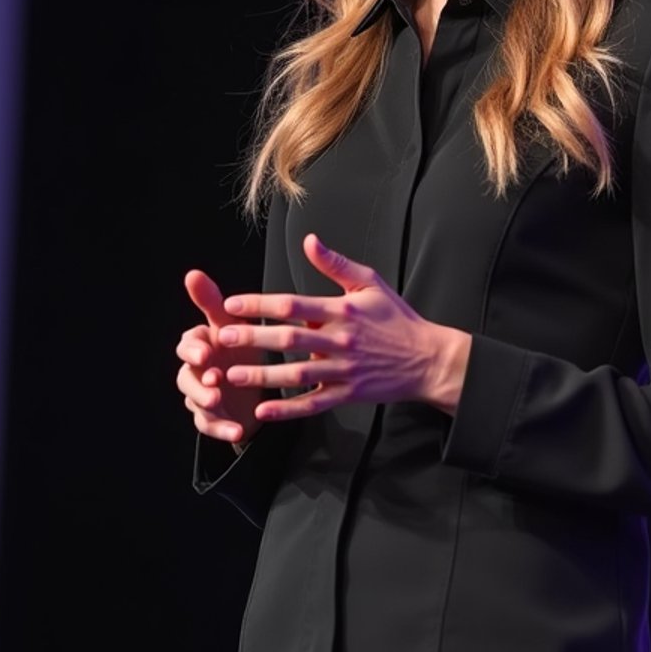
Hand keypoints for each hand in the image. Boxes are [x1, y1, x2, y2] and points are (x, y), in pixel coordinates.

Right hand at [176, 269, 269, 443]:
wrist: (257, 388)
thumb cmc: (242, 349)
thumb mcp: (233, 325)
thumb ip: (211, 301)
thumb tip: (192, 273)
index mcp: (201, 346)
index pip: (187, 344)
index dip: (193, 349)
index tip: (205, 352)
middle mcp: (197, 371)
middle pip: (186, 377)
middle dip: (197, 380)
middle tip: (212, 380)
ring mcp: (202, 395)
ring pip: (194, 402)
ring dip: (206, 404)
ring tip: (218, 403)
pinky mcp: (211, 418)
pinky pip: (210, 425)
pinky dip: (222, 428)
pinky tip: (237, 429)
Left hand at [216, 233, 471, 421]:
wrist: (428, 359)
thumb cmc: (396, 319)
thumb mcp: (371, 283)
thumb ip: (336, 264)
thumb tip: (309, 240)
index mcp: (343, 310)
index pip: (294, 304)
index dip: (260, 304)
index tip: (231, 304)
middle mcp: (341, 340)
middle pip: (290, 339)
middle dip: (253, 337)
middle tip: (222, 337)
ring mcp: (344, 370)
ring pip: (297, 373)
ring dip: (263, 374)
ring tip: (232, 375)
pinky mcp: (348, 395)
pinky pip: (313, 404)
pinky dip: (288, 409)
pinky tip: (263, 411)